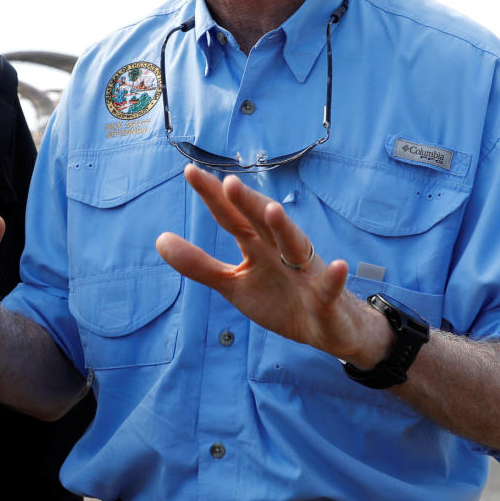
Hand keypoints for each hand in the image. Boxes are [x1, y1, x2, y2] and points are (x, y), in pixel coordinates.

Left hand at [157, 165, 387, 365]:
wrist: (330, 329)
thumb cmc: (281, 299)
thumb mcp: (234, 285)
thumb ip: (199, 264)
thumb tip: (160, 239)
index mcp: (257, 245)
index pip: (232, 217)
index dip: (213, 196)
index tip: (190, 171)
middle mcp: (281, 250)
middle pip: (263, 222)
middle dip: (248, 202)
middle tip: (228, 183)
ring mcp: (306, 273)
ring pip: (295, 246)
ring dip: (285, 228)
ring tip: (273, 210)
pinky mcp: (327, 299)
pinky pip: (330, 288)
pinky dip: (334, 279)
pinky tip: (340, 266)